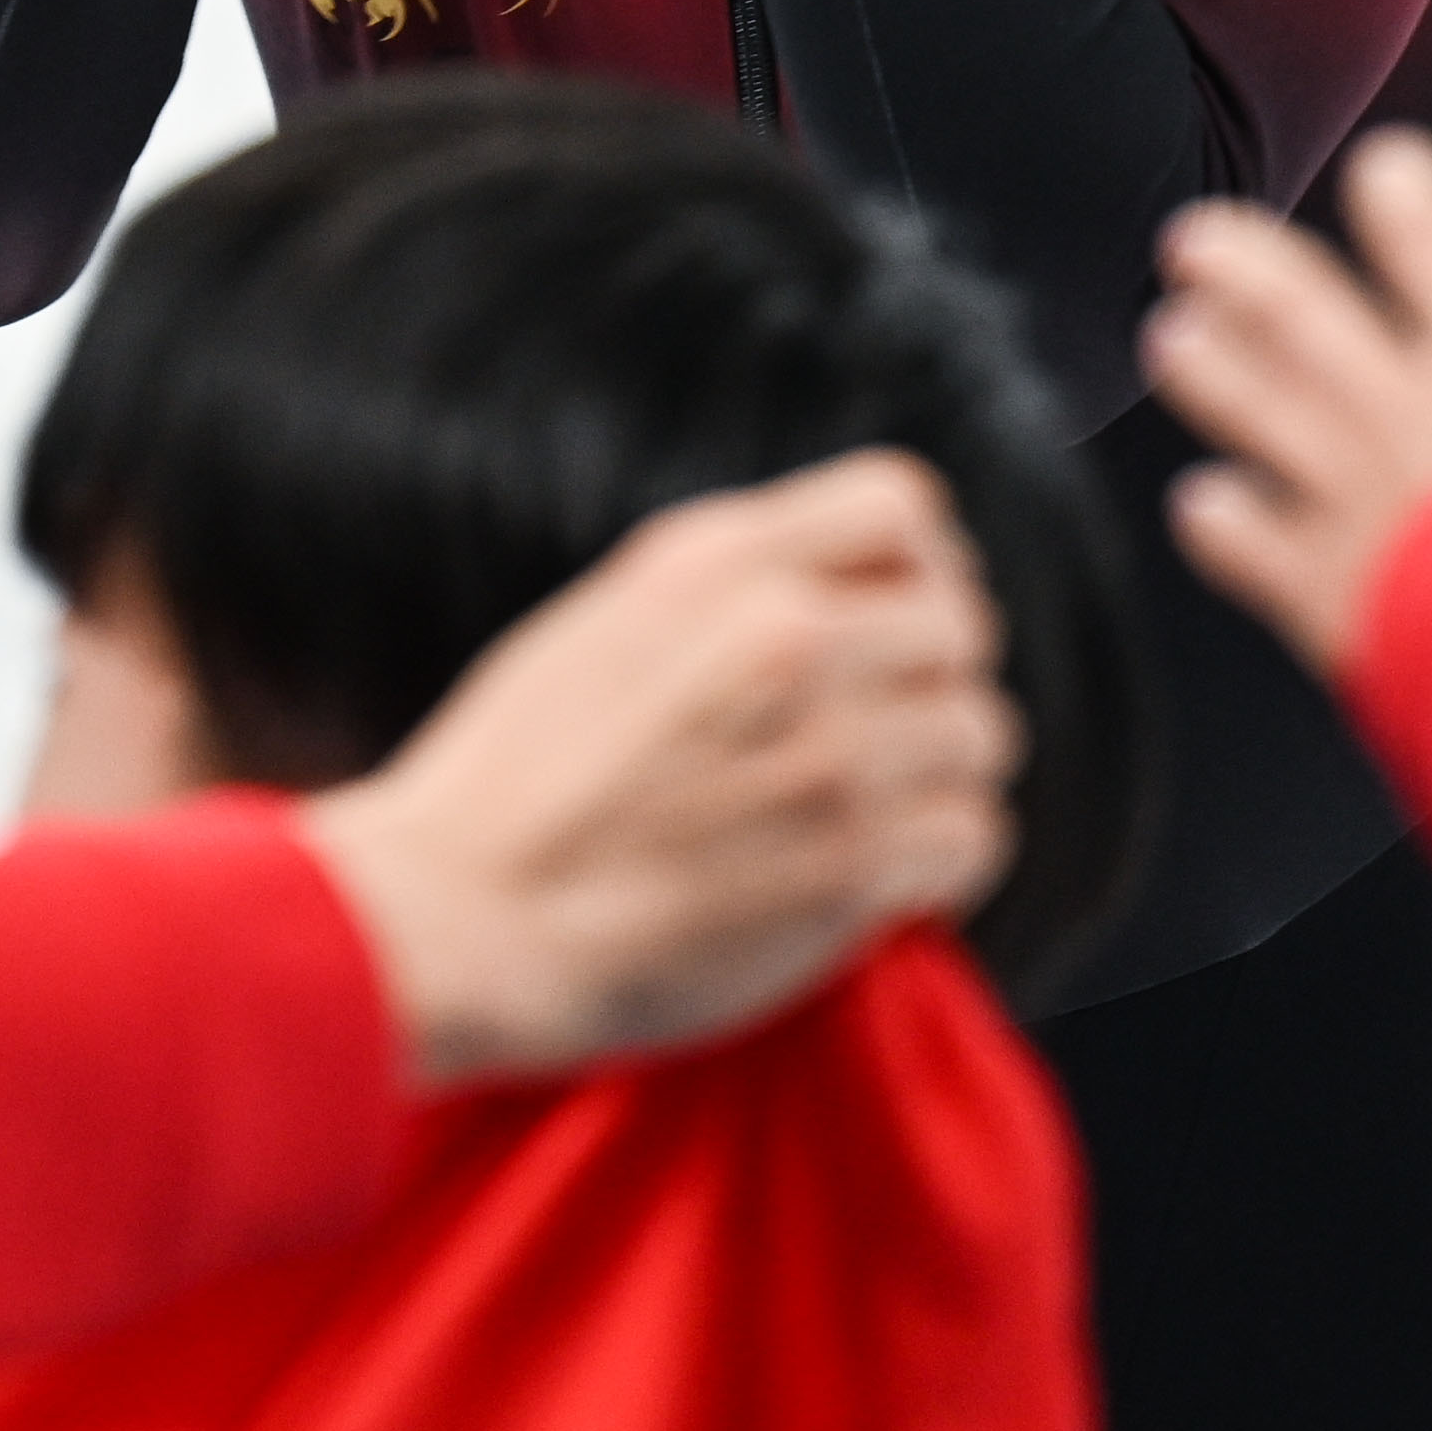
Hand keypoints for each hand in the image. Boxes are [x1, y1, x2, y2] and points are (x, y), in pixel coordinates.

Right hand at [292, 448, 1023, 1083]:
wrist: (450, 925)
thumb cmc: (511, 784)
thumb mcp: (604, 620)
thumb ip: (733, 583)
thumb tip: (862, 578)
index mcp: (716, 564)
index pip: (903, 505)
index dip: (915, 566)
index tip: (890, 620)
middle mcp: (786, 641)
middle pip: (963, 628)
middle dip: (927, 683)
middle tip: (876, 737)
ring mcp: (828, 756)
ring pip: (980, 736)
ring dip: (938, 778)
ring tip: (868, 810)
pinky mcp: (848, 870)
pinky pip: (974, 838)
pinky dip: (940, 862)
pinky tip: (883, 876)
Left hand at [1145, 132, 1431, 669]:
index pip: (1422, 234)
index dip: (1395, 189)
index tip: (1380, 170)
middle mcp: (1400, 410)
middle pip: (1295, 312)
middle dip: (1239, 265)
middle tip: (1191, 239)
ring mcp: (1348, 495)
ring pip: (1252, 412)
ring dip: (1208, 371)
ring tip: (1171, 337)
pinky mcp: (1322, 585)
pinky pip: (1245, 543)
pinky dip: (1216, 520)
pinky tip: (1201, 504)